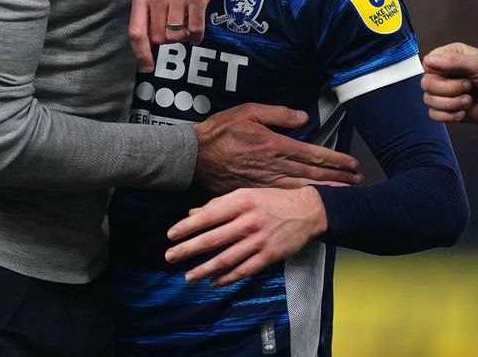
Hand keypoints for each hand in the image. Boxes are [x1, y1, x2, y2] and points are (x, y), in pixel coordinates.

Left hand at [129, 0, 234, 70]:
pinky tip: (197, 34)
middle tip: (174, 31)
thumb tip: (145, 38)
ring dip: (182, 37)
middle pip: (158, 38)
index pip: (136, 31)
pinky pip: (195, 29)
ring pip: (176, 36)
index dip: (141, 53)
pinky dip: (197, 37)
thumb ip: (147, 6)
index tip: (148, 66)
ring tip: (186, 27)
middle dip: (166, 40)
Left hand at [164, 187, 325, 285]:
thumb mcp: (246, 195)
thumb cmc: (272, 200)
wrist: (307, 211)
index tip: (171, 235)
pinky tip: (213, 283)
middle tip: (170, 257)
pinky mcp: (268, 256)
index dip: (187, 227)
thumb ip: (219, 204)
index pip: (207, 216)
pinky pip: (243, 270)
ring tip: (188, 276)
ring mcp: (258, 241)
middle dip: (188, 249)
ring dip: (204, 269)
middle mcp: (248, 222)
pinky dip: (226, 278)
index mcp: (240, 203)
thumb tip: (192, 213)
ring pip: (225, 259)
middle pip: (212, 239)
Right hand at [192, 103, 361, 192]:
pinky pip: (284, 197)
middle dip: (338, 178)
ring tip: (345, 194)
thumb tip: (304, 117)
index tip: (353, 164)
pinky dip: (302, 199)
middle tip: (358, 182)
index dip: (336, 160)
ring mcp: (266, 183)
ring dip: (325, 190)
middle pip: (313, 174)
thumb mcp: (249, 112)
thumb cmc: (220, 131)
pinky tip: (312, 202)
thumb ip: (279, 114)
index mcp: (275, 145)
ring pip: (302, 188)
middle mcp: (274, 167)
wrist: (194, 157)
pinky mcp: (256, 193)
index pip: (314, 154)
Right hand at [420, 42, 477, 124]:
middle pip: (426, 84)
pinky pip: (435, 115)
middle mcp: (447, 75)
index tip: (459, 75)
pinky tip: (463, 113)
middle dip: (446, 90)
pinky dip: (447, 116)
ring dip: (449, 104)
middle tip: (468, 88)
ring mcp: (449, 93)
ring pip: (429, 100)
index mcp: (451, 58)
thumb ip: (453, 62)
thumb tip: (427, 60)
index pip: (427, 64)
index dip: (437, 73)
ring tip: (468, 101)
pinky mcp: (452, 110)